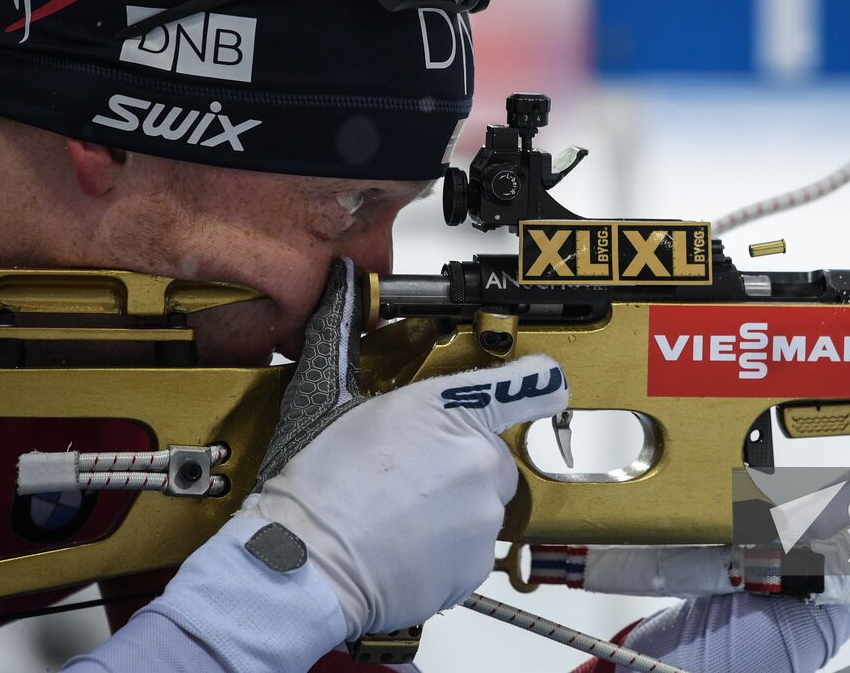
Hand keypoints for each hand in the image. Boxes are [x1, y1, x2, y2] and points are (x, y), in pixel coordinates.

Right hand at [238, 258, 566, 637]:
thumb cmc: (315, 486)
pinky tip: (401, 545)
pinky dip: (445, 550)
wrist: (303, 566)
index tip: (546, 384)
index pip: (529, 384)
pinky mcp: (477, 562)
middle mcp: (480, 458)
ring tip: (396, 514)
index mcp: (451, 408)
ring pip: (481, 505)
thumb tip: (341, 282)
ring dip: (451, 510)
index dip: (539, 382)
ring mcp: (483, 513)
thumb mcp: (329, 397)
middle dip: (460, 465)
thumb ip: (344, 336)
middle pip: (492, 456)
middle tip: (407, 477)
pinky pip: (470, 549)